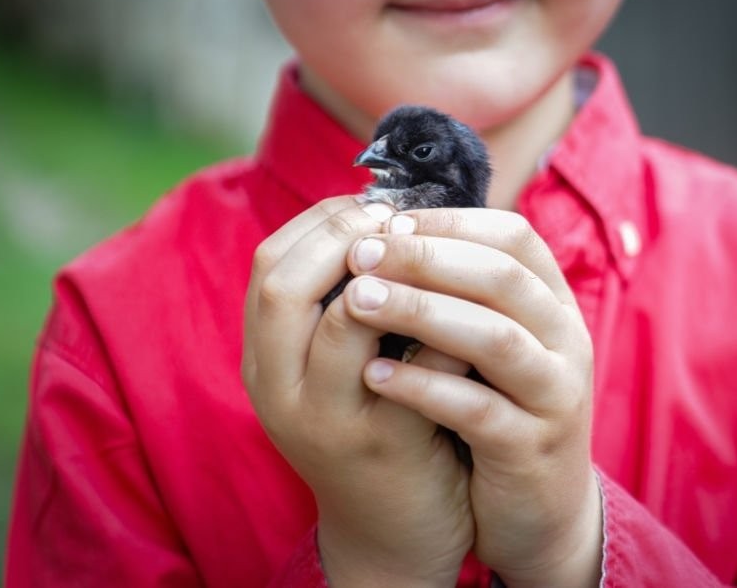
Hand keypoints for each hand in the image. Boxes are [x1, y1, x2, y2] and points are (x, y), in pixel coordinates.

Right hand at [242, 196, 473, 586]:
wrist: (392, 531)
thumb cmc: (373, 426)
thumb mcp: (334, 370)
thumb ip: (342, 305)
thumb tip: (388, 217)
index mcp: (265, 363)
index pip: (269, 264)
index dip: (322, 223)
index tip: (372, 205)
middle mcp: (280, 391)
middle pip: (285, 285)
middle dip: (346, 237)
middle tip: (398, 222)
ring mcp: (328, 420)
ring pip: (346, 318)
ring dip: (397, 272)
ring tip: (430, 255)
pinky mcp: (385, 441)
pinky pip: (415, 363)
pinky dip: (443, 323)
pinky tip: (471, 305)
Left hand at [344, 208, 602, 586]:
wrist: (541, 509)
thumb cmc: (501, 408)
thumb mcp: (494, 342)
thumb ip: (463, 292)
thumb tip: (390, 230)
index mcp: (554, 303)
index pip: (513, 236)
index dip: (448, 222)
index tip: (385, 222)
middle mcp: (565, 340)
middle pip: (502, 276)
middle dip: (425, 258)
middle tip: (360, 254)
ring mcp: (555, 395)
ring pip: (494, 338)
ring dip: (421, 312)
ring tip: (359, 301)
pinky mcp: (531, 449)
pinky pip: (477, 410)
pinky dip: (424, 387)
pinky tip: (373, 375)